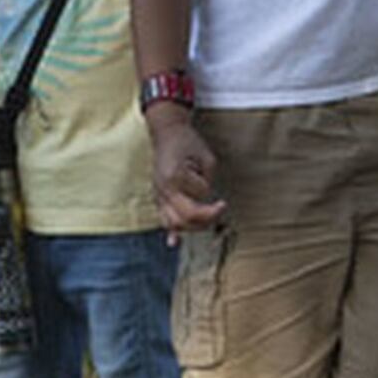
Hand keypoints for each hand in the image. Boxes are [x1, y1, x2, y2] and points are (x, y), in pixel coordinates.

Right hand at [147, 113, 223, 239]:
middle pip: (185, 216)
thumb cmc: (187, 142)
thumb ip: (208, 179)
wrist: (166, 133)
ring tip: (207, 220)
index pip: (199, 193)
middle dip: (206, 218)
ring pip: (173, 222)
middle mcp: (164, 188)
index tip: (213, 184)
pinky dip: (170, 232)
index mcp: (176, 175)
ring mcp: (158, 194)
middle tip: (220, 209)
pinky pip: (162, 218)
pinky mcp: (158, 197)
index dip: (209, 190)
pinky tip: (174, 243)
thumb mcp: (206, 156)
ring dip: (193, 226)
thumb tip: (205, 198)